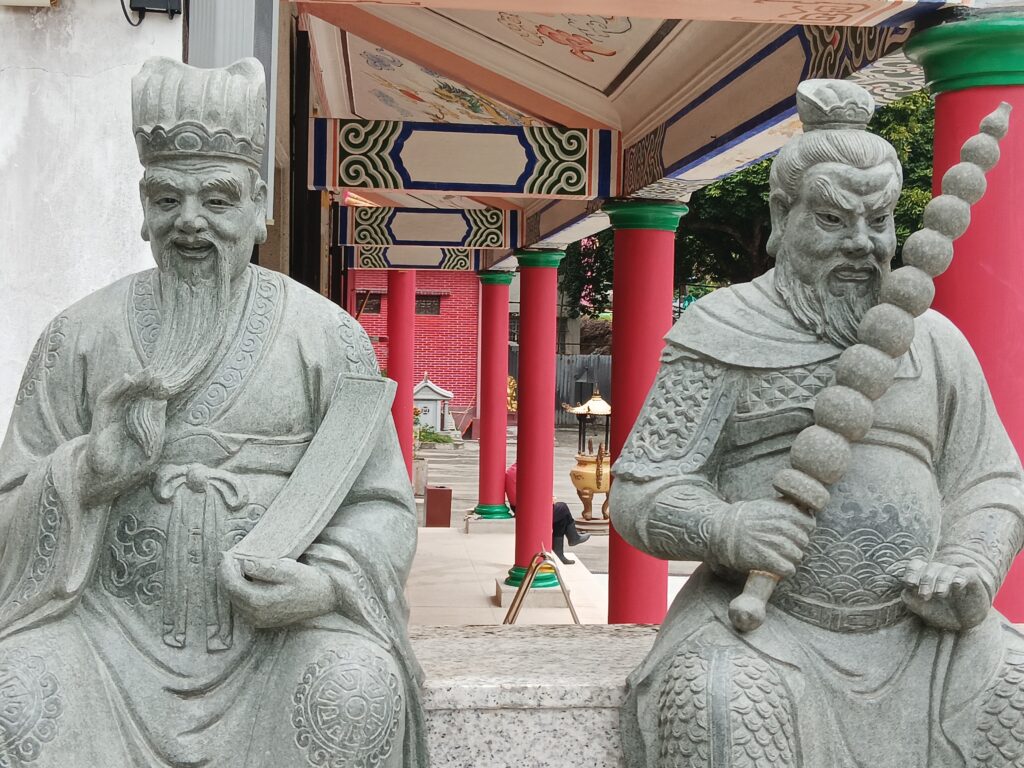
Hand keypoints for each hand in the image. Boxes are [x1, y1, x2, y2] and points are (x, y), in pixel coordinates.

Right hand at [81, 372, 168, 504]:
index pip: (147, 402)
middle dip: (147, 383)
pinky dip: (116, 389)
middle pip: (135, 395)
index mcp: (137, 424)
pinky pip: (107, 402)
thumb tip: (162, 402)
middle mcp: (123, 418)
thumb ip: (157, 427)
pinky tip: (127, 379)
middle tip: (161, 373)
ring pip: (122, 394)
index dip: (156, 392)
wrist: (106, 484)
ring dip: (134, 381)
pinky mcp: (100, 423)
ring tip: (148, 372)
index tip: (169, 383)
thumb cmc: (130, 468)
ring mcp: (111, 419)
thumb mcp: (152, 449)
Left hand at [219, 556, 336, 628]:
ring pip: (235, 601)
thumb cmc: (309, 582)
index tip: (225, 554)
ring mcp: (260, 620)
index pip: (232, 585)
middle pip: (231, 594)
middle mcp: (256, 615)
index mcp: (260, 602)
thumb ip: (265, 568)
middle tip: (228, 558)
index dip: (225, 569)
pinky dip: (240, 593)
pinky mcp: (264, 621)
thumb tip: (245, 564)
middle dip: (226, 575)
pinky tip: (246, 581)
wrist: (326, 598)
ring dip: (232, 584)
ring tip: (235, 567)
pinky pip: (244, 607)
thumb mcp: (289, 570)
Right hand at [709, 499, 813, 577]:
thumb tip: (810, 513)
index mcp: (780, 510)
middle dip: (797, 545)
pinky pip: (787, 569)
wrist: (721, 531)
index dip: (804, 529)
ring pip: (797, 555)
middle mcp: (776, 525)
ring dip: (791, 558)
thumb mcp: (766, 505)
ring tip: (780, 555)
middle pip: (803, 540)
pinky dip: (785, 570)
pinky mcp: (763, 559)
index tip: (794, 532)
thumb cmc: (747, 519)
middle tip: (785, 546)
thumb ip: (788, 508)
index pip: (808, 523)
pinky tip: (778, 566)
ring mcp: (770, 542)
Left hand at [898, 557, 990, 630]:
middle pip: (930, 568)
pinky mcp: (971, 579)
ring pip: (946, 570)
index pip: (916, 565)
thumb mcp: (924, 610)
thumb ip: (911, 601)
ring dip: (941, 581)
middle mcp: (939, 572)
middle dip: (925, 582)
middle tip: (924, 596)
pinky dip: (960, 578)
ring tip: (939, 594)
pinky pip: (965, 574)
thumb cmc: (942, 613)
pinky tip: (956, 584)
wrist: (966, 624)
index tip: (910, 584)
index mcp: (925, 576)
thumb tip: (905, 592)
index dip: (911, 572)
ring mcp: (956, 574)